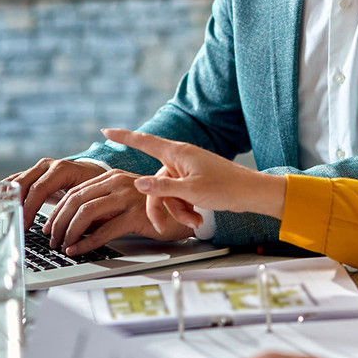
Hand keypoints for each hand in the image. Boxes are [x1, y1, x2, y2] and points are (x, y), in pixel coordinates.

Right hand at [4, 157, 104, 228]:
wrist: (94, 172)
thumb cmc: (93, 186)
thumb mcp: (89, 198)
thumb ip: (77, 212)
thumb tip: (68, 236)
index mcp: (61, 169)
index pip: (39, 189)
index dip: (30, 209)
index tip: (25, 226)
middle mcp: (47, 166)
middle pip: (22, 184)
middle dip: (17, 206)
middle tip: (14, 225)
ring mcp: (38, 168)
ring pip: (15, 181)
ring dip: (9, 200)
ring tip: (8, 219)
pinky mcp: (33, 174)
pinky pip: (15, 182)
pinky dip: (8, 194)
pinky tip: (6, 208)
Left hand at [43, 168, 192, 253]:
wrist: (185, 214)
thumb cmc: (152, 210)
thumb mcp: (123, 202)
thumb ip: (102, 206)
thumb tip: (72, 224)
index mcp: (112, 176)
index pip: (75, 191)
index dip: (58, 210)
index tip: (49, 226)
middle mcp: (118, 182)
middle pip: (76, 200)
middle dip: (59, 222)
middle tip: (52, 239)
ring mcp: (128, 197)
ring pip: (86, 213)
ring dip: (69, 232)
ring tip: (63, 246)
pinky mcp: (136, 215)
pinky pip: (104, 231)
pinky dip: (86, 243)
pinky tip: (78, 250)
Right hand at [101, 129, 285, 218]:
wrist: (251, 194)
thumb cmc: (225, 188)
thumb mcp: (189, 191)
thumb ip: (162, 188)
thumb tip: (136, 184)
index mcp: (178, 153)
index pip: (144, 142)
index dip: (123, 136)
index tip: (106, 130)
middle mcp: (180, 159)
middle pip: (154, 183)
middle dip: (159, 206)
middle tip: (160, 226)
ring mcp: (187, 171)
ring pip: (167, 194)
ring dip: (176, 211)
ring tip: (193, 221)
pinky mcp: (194, 182)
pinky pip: (179, 197)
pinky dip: (185, 209)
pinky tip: (197, 219)